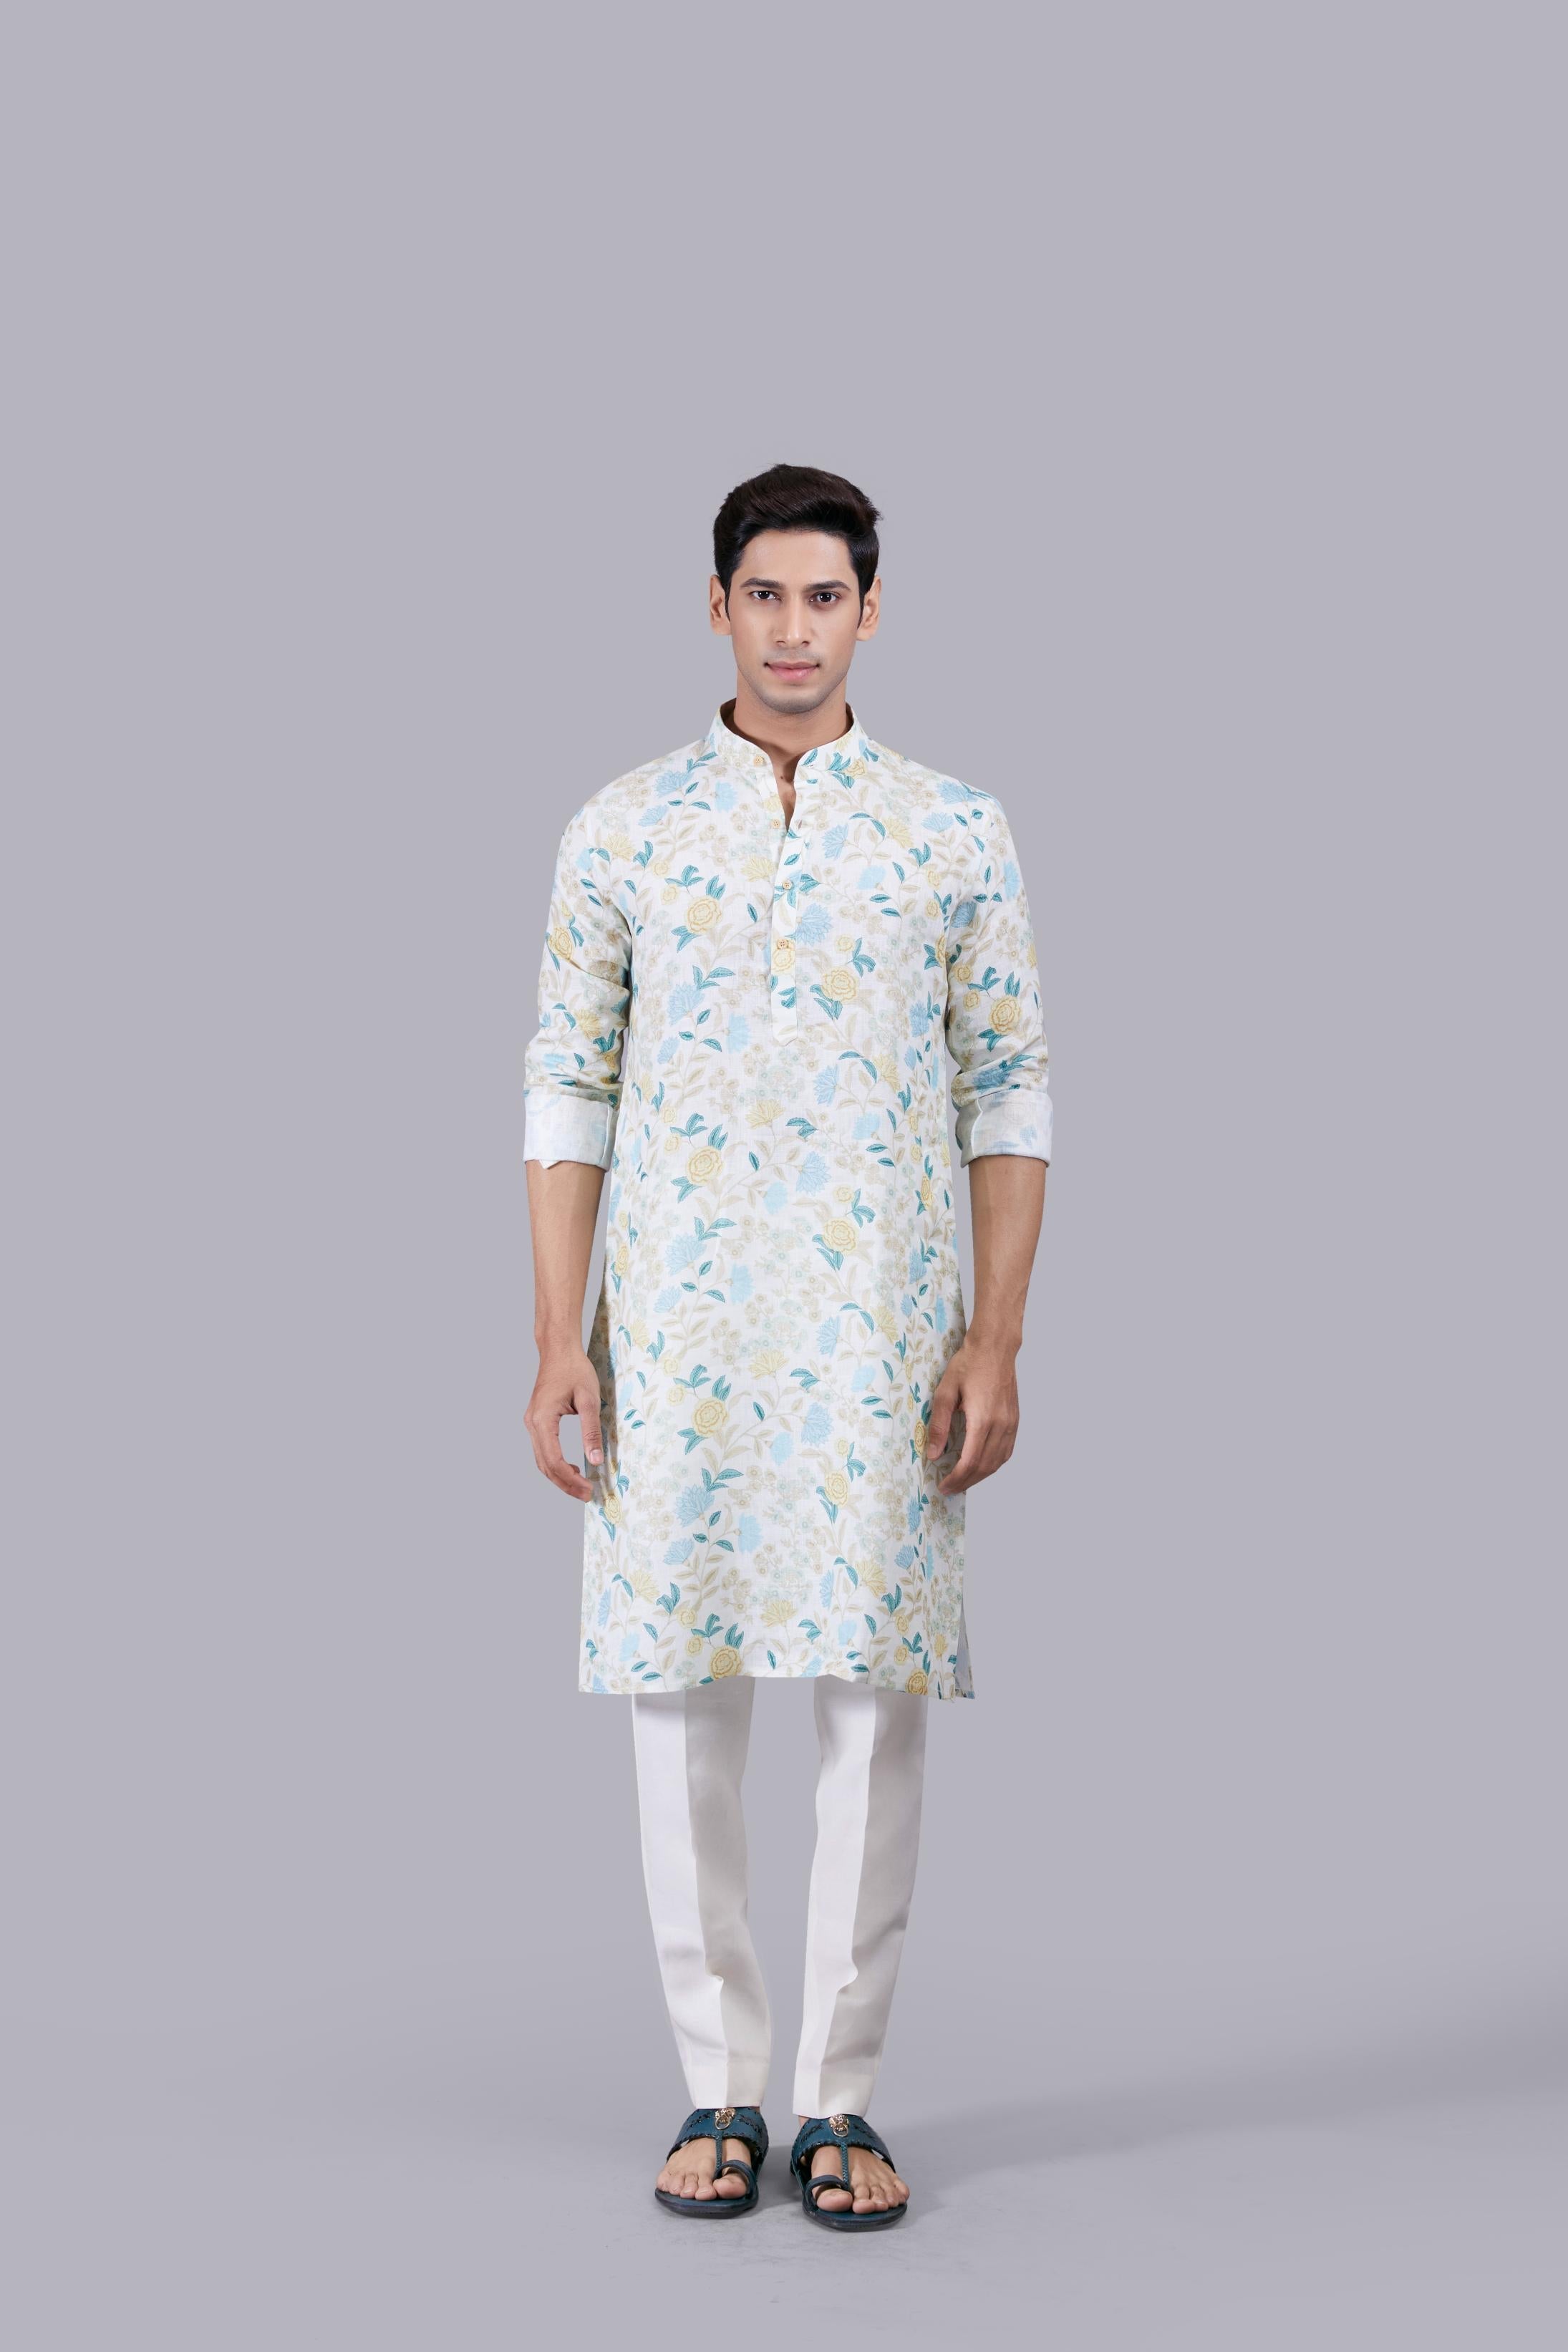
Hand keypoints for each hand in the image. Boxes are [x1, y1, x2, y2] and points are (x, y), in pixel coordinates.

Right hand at [524, 1344, 604, 1499]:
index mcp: (542, 1420)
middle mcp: (532, 1424)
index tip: (588, 1490)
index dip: (570, 1480)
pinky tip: (572, 1468)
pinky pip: (543, 1449)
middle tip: (586, 1495)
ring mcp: (532, 1422)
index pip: (553, 1460)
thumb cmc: (574, 1369)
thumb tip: (596, 1461)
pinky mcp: (536, 1421)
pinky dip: (555, 1463)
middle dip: (565, 1484)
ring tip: (580, 1487)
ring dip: (559, 1476)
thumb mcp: (588, 1399)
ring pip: (541, 1460)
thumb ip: (591, 1431)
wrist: (558, 1349)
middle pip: (545, 1465)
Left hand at [927, 1338, 1019, 1494]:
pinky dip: (994, 1464)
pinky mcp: (1015, 1420)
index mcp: (983, 1419)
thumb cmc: (968, 1365)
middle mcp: (1001, 1425)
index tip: (943, 1486)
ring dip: (980, 1476)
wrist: (995, 1348)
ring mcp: (1011, 1423)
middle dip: (966, 1482)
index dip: (956, 1478)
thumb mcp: (945, 1392)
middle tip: (949, 1489)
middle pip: (984, 1466)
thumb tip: (934, 1454)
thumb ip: (939, 1425)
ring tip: (963, 1481)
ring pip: (998, 1462)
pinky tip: (982, 1466)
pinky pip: (1006, 1451)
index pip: (970, 1461)